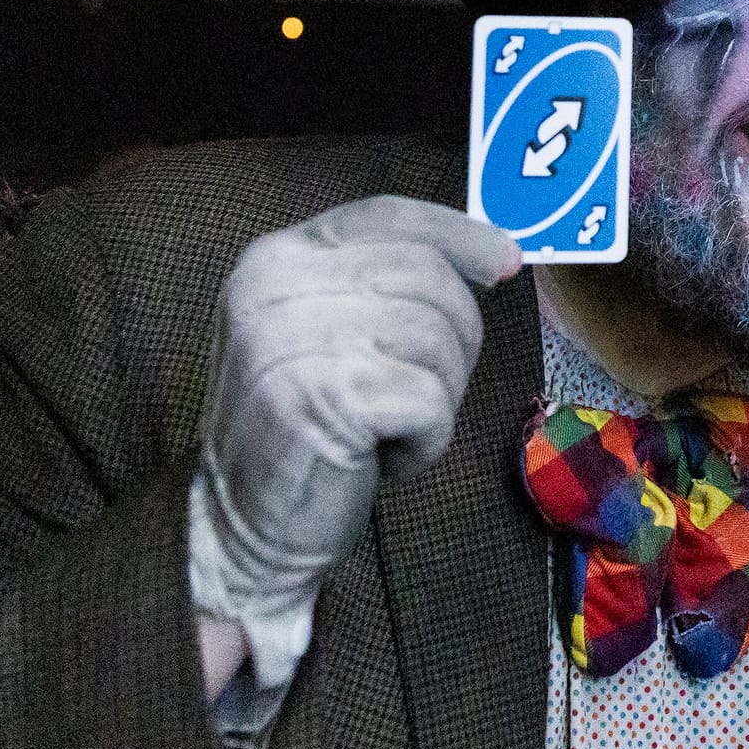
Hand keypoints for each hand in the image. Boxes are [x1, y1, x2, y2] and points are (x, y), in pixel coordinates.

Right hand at [188, 196, 521, 691]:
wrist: (241, 532)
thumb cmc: (304, 431)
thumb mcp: (326, 334)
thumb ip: (383, 284)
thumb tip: (497, 253)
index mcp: (275, 259)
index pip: (388, 216)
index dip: (459, 233)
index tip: (507, 259)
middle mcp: (276, 287)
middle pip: (429, 277)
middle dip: (454, 339)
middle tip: (418, 393)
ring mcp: (296, 339)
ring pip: (438, 337)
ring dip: (436, 395)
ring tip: (385, 427)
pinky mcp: (328, 397)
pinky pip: (432, 400)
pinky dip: (426, 440)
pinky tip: (382, 459)